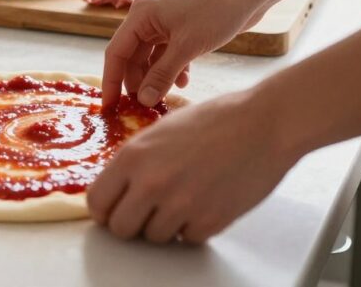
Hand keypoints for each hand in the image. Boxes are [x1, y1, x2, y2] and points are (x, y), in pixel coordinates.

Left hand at [87, 90, 298, 242]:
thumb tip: (118, 190)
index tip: (113, 210)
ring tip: (183, 199)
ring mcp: (180, 205)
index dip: (104, 210)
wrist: (263, 124)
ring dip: (165, 225)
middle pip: (120, 228)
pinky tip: (205, 201)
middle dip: (132, 223)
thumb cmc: (216, 121)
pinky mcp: (209, 221)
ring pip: (154, 238)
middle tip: (147, 212)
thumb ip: (136, 162)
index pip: (98, 201)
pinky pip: (187, 239)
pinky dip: (193, 227)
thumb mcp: (161, 132)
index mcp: (134, 156)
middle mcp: (151, 183)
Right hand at [103, 0, 265, 106]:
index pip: (116, 52)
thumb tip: (143, 100)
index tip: (110, 107)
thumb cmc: (216, 12)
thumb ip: (162, 75)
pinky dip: (172, 69)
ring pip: (150, 58)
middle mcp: (147, 18)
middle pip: (131, 57)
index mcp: (140, 15)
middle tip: (142, 108)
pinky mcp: (180, 30)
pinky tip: (185, 82)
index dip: (111, 80)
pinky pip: (167, 55)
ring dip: (157, 78)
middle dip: (137, 82)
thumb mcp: (187, 47)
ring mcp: (164, 24)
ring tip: (166, 97)